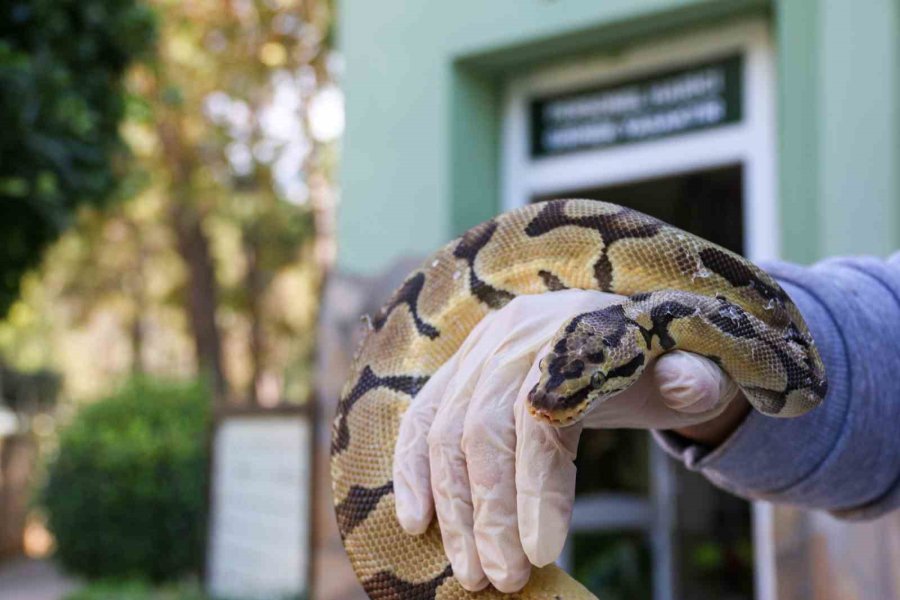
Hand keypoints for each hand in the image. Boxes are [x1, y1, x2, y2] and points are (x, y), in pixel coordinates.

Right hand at [393, 290, 744, 591]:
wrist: (619, 337)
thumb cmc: (653, 367)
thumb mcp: (687, 372)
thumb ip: (692, 380)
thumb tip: (690, 384)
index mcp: (573, 329)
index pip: (541, 413)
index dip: (536, 485)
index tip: (542, 554)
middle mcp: (515, 334)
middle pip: (482, 427)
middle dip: (487, 511)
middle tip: (501, 579)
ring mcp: (479, 349)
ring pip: (443, 430)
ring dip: (450, 507)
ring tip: (469, 570)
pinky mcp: (458, 369)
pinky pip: (422, 418)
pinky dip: (411, 470)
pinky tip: (416, 520)